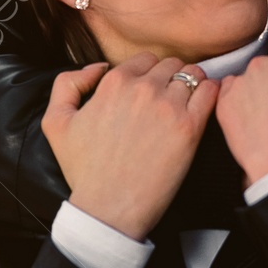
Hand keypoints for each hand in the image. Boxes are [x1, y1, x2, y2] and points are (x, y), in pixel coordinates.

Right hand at [42, 55, 217, 240]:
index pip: (145, 59)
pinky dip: (211, 92)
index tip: (151, 90)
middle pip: (170, 64)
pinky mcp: (189, 127)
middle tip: (171, 98)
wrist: (109, 208)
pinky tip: (205, 104)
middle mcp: (142, 88)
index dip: (149, 73)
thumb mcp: (56, 122)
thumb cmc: (84, 170)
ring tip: (188, 103)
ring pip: (192, 74)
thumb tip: (98, 67)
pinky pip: (211, 91)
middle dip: (172, 76)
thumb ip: (68, 83)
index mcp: (114, 83)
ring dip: (192, 84)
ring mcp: (168, 106)